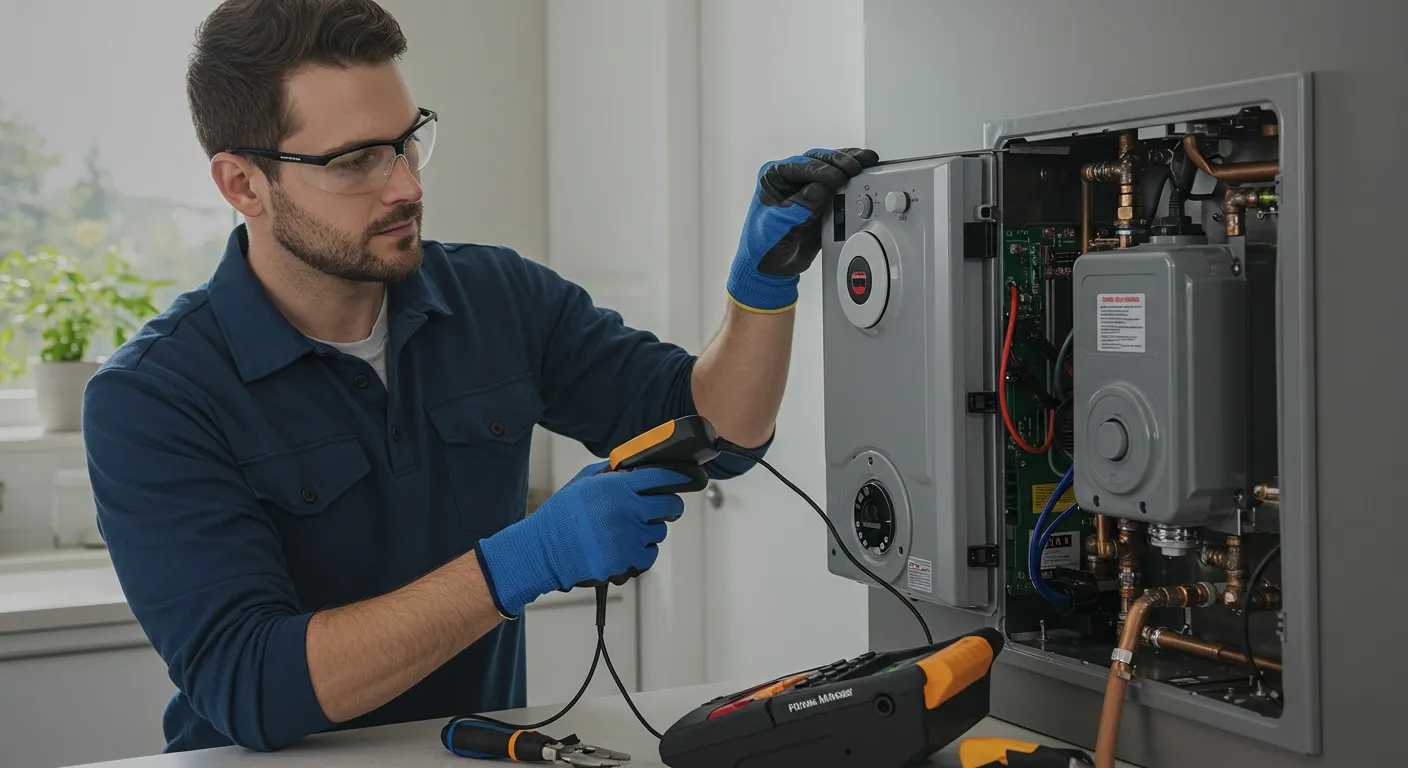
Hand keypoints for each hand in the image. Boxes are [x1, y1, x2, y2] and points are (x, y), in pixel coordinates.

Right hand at [475, 461, 687, 615]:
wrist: (544, 551)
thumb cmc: (562, 516)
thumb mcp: (584, 483)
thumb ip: (612, 474)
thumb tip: (636, 468)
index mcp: (616, 487)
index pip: (661, 477)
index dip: (678, 477)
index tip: (687, 478)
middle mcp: (626, 510)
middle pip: (670, 507)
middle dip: (668, 507)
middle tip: (659, 509)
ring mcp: (628, 537)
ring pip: (659, 532)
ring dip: (648, 531)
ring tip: (624, 531)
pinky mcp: (626, 560)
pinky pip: (649, 555)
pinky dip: (641, 552)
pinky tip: (623, 547)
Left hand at [726, 147, 879, 312]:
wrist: (772, 268)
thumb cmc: (763, 247)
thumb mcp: (776, 227)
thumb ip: (797, 208)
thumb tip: (818, 190)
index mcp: (773, 179)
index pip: (801, 166)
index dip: (822, 169)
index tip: (838, 178)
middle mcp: (790, 179)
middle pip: (818, 160)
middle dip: (840, 162)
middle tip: (856, 167)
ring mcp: (807, 187)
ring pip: (830, 167)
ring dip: (849, 164)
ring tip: (866, 162)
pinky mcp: (821, 200)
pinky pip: (837, 184)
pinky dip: (851, 178)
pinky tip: (863, 172)